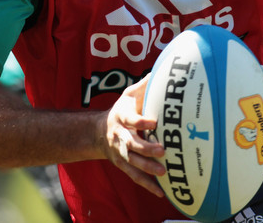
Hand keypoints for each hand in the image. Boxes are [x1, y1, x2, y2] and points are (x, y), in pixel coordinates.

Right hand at [102, 75, 165, 196]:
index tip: (155, 122)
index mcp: (122, 116)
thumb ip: (144, 85)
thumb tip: (160, 71)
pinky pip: (134, 176)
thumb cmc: (122, 108)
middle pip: (131, 143)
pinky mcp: (122, 164)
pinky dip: (146, 184)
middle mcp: (119, 135)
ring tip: (163, 171)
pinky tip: (160, 191)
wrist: (99, 131)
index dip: (141, 121)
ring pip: (132, 162)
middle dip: (146, 148)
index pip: (131, 119)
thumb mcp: (129, 94)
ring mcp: (120, 152)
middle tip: (163, 149)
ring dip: (147, 168)